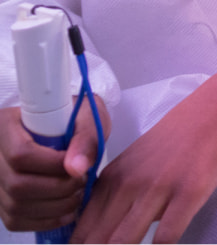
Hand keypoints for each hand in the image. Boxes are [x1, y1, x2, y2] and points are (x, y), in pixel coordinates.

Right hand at [0, 97, 108, 232]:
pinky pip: (15, 220)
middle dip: (58, 188)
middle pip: (17, 184)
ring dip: (55, 206)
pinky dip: (45, 220)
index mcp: (7, 125)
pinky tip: (67, 210)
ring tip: (77, 194)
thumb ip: (87, 137)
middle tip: (81, 182)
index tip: (77, 165)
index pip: (20, 153)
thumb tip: (77, 168)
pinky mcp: (2, 200)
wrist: (67, 130)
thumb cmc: (75, 119)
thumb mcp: (88, 115)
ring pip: (15, 206)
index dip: (52, 165)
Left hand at [73, 52, 216, 243]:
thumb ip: (124, 190)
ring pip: (124, 241)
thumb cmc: (186, 131)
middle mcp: (129, 184)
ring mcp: (158, 188)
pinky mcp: (189, 193)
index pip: (83, 227)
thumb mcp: (141, 158)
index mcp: (114, 176)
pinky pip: (166, 236)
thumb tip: (114, 225)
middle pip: (98, 239)